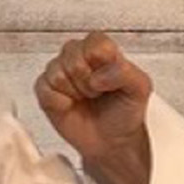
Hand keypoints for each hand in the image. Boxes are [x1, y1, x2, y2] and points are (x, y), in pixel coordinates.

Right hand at [32, 31, 153, 162]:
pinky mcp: (45, 90)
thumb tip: (98, 75)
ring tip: (84, 99)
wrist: (111, 142)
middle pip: (72, 55)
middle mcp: (79, 57)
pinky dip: (58, 101)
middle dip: (86, 80)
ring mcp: (60, 72)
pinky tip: (69, 106)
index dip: (99, 63)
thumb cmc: (125, 112)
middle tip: (96, 93)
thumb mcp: (140, 89)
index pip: (93, 41)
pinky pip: (43, 88)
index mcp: (103, 50)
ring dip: (73, 91)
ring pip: (56, 71)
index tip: (107, 80)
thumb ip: (125, 73)